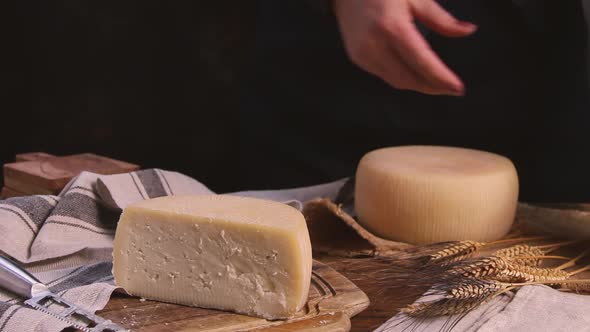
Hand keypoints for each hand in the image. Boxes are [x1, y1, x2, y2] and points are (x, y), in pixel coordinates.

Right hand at [333, 0, 476, 95]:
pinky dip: (402, 77)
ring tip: (436, 84)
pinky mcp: (357, 57)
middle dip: (432, 87)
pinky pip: (384, 74)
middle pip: (408, 79)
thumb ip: (442, 19)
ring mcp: (363, 53)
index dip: (441, 78)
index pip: (422, 62)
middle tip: (451, 89)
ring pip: (396, 81)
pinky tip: (414, 74)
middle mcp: (375, 44)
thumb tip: (468, 31)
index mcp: (392, 27)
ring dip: (418, 85)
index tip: (458, 88)